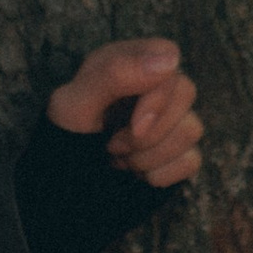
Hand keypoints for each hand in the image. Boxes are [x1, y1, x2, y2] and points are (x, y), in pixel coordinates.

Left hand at [45, 37, 203, 190]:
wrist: (61, 197)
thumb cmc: (61, 144)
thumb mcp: (73, 107)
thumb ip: (114, 74)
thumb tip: (169, 60)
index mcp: (123, 65)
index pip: (167, 56)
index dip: (158, 94)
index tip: (135, 126)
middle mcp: (149, 88)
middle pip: (185, 92)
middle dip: (149, 131)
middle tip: (113, 146)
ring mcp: (166, 121)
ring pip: (191, 129)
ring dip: (149, 155)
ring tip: (119, 160)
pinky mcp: (176, 152)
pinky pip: (192, 160)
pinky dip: (161, 174)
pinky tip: (136, 174)